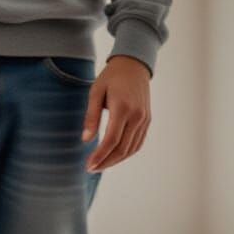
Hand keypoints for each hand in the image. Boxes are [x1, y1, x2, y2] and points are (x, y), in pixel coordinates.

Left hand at [83, 56, 151, 171]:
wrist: (134, 65)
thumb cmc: (111, 77)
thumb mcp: (96, 92)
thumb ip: (91, 117)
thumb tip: (86, 140)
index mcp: (123, 108)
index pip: (111, 140)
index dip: (100, 156)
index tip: (89, 166)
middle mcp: (137, 116)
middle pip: (121, 149)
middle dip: (105, 162)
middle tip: (91, 168)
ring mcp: (144, 119)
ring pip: (130, 149)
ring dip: (115, 161)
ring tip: (100, 165)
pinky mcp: (147, 121)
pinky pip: (137, 144)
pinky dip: (125, 154)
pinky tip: (113, 156)